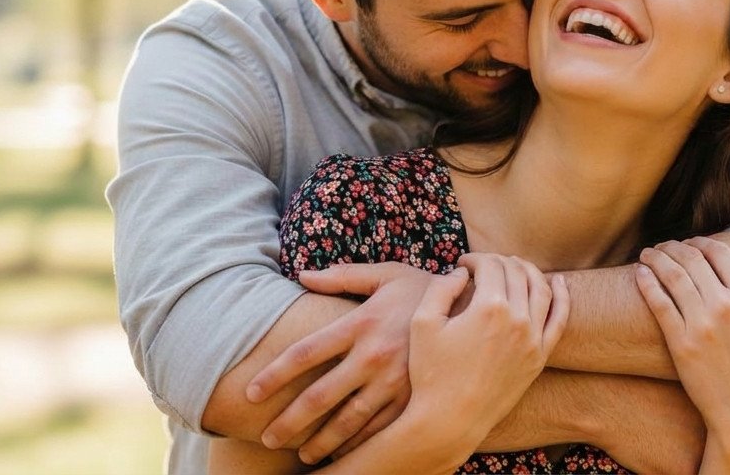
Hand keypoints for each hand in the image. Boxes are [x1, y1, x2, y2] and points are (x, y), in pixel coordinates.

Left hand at [246, 262, 433, 463]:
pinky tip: (341, 453)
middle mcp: (374, 355)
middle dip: (288, 421)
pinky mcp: (414, 397)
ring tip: (300, 454)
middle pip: (319, 396)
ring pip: (347, 421)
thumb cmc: (425, 289)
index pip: (305, 354)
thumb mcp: (387, 275)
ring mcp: (395, 381)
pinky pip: (379, 429)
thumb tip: (302, 276)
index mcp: (362, 322)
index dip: (274, 376)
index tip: (251, 394)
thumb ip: (343, 276)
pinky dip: (357, 445)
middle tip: (266, 437)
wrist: (479, 308)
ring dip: (319, 442)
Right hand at [405, 254, 569, 452]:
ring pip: (541, 288)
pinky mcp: (539, 357)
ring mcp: (533, 339)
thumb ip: (440, 288)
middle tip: (483, 266)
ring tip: (513, 265)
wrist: (450, 421)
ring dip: (528, 270)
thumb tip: (461, 272)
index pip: (490, 265)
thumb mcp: (422, 324)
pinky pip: (559, 319)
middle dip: (498, 261)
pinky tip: (559, 282)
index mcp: (489, 308)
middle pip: (516, 272)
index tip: (462, 266)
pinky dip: (562, 296)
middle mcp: (518, 320)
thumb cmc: (431, 373)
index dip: (475, 259)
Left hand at [635, 238, 729, 470]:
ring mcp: (700, 323)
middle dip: (674, 246)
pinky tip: (640, 273)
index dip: (702, 242)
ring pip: (672, 276)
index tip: (690, 243)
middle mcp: (724, 305)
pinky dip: (646, 282)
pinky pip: (659, 302)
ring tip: (647, 253)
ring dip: (656, 257)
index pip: (719, 253)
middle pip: (691, 259)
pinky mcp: (680, 341)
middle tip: (663, 246)